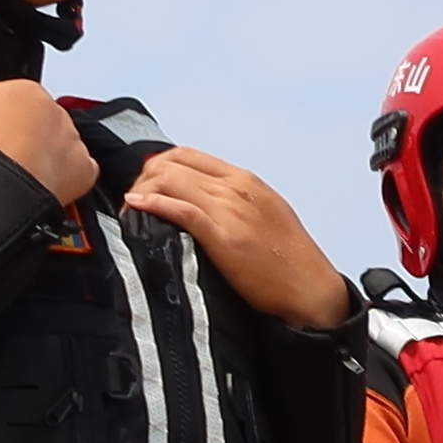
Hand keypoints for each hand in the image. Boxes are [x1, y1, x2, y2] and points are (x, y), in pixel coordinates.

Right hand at [0, 64, 95, 202]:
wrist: (3, 176)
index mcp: (31, 93)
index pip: (21, 98)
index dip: (5, 115)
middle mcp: (56, 113)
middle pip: (43, 122)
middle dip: (28, 134)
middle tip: (6, 151)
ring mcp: (71, 141)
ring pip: (62, 144)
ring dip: (47, 153)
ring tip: (22, 169)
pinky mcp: (82, 169)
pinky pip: (80, 170)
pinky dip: (67, 175)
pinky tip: (46, 180)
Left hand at [121, 146, 353, 329]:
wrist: (311, 288)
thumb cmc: (289, 258)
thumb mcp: (264, 213)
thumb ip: (234, 201)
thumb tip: (200, 202)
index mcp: (244, 180)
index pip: (187, 155)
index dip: (158, 165)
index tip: (146, 186)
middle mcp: (235, 188)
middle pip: (172, 165)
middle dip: (143, 179)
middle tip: (133, 203)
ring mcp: (230, 210)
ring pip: (170, 181)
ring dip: (142, 192)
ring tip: (132, 213)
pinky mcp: (224, 236)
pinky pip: (180, 209)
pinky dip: (153, 204)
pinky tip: (137, 208)